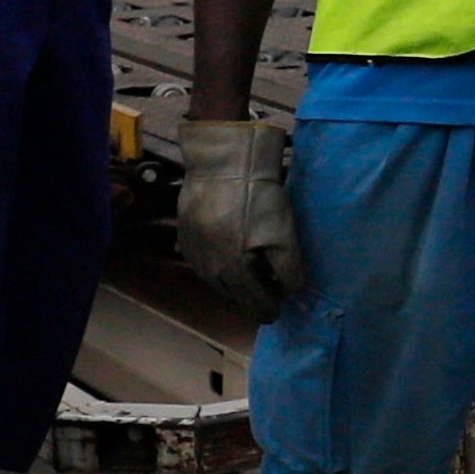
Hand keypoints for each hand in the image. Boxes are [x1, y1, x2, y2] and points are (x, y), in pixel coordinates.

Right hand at [176, 111, 301, 311]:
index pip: (255, 306)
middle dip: (253, 295)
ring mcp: (193, 254)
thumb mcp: (283, 235)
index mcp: (235, 272)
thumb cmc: (257, 199)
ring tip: (249, 270)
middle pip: (234, 296)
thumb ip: (289, 270)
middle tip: (268, 285)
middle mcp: (210, 270)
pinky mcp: (184, 237)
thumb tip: (290, 291)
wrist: (222, 164)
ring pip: (215, 281)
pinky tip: (225, 254)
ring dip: (234, 282)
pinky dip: (216, 265)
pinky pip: (200, 263)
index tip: (279, 305)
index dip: (270, 309)